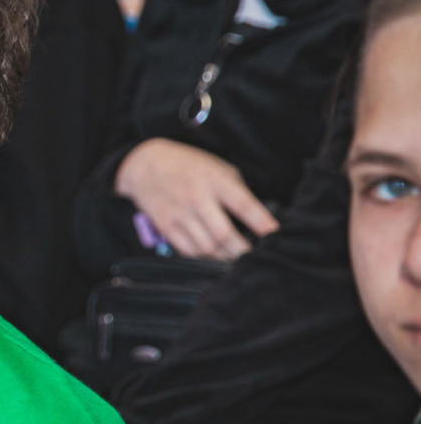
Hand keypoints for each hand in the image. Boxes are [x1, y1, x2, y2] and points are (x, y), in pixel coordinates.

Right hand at [114, 138, 279, 260]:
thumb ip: (236, 191)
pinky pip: (188, 251)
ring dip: (224, 257)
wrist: (145, 165)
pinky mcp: (166, 226)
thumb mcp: (218, 168)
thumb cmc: (189, 165)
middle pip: (224, 235)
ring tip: (235, 258)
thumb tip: (257, 219)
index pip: (244, 206)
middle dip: (243, 251)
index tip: (277, 238)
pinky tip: (213, 255)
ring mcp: (179, 214)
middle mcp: (197, 198)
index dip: (263, 224)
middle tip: (255, 258)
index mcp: (215, 180)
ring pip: (207, 248)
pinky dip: (204, 257)